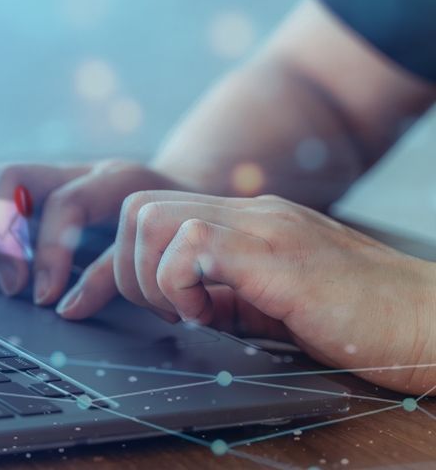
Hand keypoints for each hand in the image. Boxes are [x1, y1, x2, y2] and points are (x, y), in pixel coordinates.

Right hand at [0, 160, 185, 304]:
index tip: (44, 297)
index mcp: (110, 178)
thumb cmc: (163, 228)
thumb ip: (110, 277)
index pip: (64, 202)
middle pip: (6, 174)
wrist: (173, 196)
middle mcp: (68, 168)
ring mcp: (41, 174)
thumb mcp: (151, 249)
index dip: (48, 251)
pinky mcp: (23, 191)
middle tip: (11, 286)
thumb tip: (66, 310)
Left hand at [79, 190, 435, 394]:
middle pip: (137, 207)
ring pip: (152, 218)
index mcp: (244, 221)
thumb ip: (222, 293)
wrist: (430, 322)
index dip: (124, 261)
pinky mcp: (277, 254)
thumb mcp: (271, 304)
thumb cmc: (358, 319)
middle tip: (170, 310)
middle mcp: (248, 212)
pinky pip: (193, 244)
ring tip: (195, 314)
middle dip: (129, 267)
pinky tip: (213, 316)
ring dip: (153, 277)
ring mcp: (262, 226)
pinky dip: (181, 285)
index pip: (151, 213)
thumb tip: (173, 305)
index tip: (140, 307)